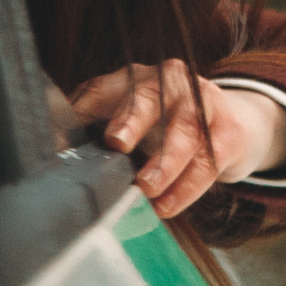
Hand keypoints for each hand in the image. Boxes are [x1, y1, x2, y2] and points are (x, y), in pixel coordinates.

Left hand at [67, 59, 285, 217]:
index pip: (105, 88)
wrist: (229, 126)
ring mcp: (202, 103)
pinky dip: (187, 187)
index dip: (88, 108)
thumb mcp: (132, 124)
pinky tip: (167, 205)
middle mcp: (169, 82)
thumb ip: (97, 133)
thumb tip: (55, 156)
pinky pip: (208, 159)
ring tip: (147, 188)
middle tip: (116, 142)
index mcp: (136, 79)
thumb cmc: (166, 128)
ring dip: (165, 161)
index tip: (68, 133)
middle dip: (132, 117)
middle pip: (150, 95)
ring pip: (185, 129)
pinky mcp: (228, 130)